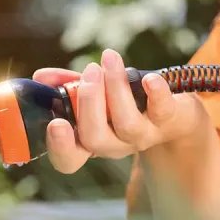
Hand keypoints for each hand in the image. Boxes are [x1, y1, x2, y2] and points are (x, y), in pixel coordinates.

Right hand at [32, 49, 206, 173]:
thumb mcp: (98, 93)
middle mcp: (116, 144)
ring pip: (126, 124)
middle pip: (95, 138)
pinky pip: (162, 110)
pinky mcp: (169, 119)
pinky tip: (149, 79)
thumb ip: (69, 85)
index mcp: (92, 140)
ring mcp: (144, 135)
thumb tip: (41, 76)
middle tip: (90, 72)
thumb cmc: (130, 102)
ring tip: (110, 60)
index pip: (69, 159)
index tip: (56, 123)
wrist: (178, 114)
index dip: (60, 147)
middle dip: (89, 103)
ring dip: (115, 88)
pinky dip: (155, 93)